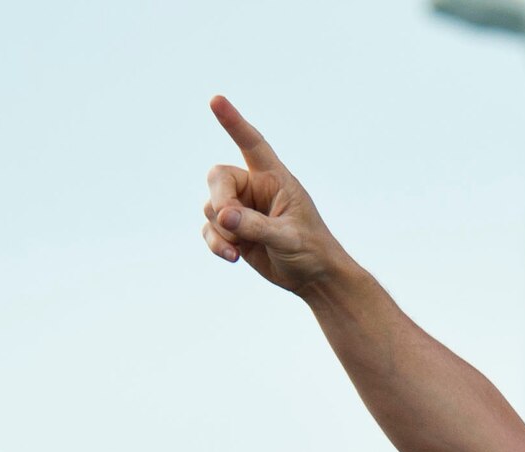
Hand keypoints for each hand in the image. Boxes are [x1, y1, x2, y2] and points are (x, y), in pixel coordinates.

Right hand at [202, 95, 350, 295]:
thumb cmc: (312, 251)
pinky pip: (210, 228)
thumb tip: (223, 215)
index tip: (216, 100)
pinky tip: (232, 256)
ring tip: (240, 247)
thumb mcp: (288, 238)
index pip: (253, 144)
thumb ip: (256, 226)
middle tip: (230, 220)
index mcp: (275, 179)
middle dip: (219, 199)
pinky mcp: (234, 230)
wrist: (314, 278)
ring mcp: (242, 209)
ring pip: (211, 206)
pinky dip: (216, 243)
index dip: (234, 122)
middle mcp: (255, 188)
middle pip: (219, 177)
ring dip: (221, 229)